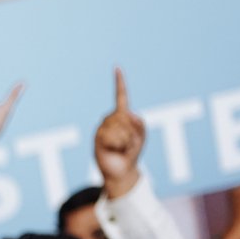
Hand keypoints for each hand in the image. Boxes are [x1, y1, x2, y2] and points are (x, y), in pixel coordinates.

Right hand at [93, 68, 144, 198]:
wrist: (121, 171)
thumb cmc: (132, 153)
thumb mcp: (142, 136)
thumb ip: (139, 123)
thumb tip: (127, 115)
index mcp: (122, 115)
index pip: (121, 96)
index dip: (119, 82)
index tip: (117, 68)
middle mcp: (110, 119)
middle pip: (124, 116)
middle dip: (132, 131)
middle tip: (130, 143)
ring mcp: (103, 127)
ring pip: (119, 126)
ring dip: (126, 139)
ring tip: (122, 147)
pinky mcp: (98, 138)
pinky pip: (112, 136)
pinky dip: (119, 144)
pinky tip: (116, 150)